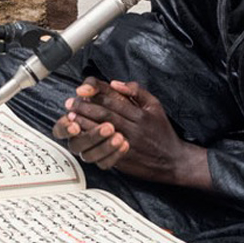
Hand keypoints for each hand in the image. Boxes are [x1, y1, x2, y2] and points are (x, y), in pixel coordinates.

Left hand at [57, 78, 199, 183]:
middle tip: (70, 103)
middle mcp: (134, 128)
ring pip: (102, 131)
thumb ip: (136, 91)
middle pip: (105, 115)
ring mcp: (129, 144)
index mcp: (140, 113)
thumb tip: (115, 82)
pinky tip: (80, 137)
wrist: (174, 160)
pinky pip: (104, 149)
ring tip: (70, 117)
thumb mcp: (155, 105)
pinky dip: (91, 142)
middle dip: (85, 108)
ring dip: (84, 124)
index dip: (95, 94)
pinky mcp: (124, 158)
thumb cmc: (162, 131)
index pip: (113, 100)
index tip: (80, 91)